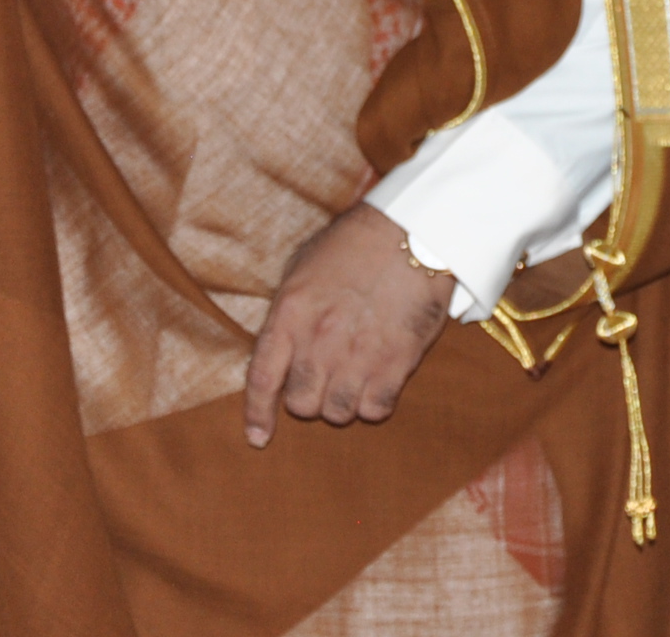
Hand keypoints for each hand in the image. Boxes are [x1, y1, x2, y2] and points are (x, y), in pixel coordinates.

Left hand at [242, 204, 458, 447]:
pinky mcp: (396, 362)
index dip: (257, 414)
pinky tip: (378, 382)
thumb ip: (287, 309)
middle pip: (301, 404)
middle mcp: (320, 340)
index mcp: (290, 314)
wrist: (412, 232)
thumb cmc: (355, 244)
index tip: (258, 437)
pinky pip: (376, 409)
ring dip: (342, 403)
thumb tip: (279, 342)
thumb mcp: (303, 265)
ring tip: (352, 379)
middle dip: (308, 398)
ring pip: (338, 412)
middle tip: (323, 380)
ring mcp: (358, 354)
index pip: (262, 379)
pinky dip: (374, 403)